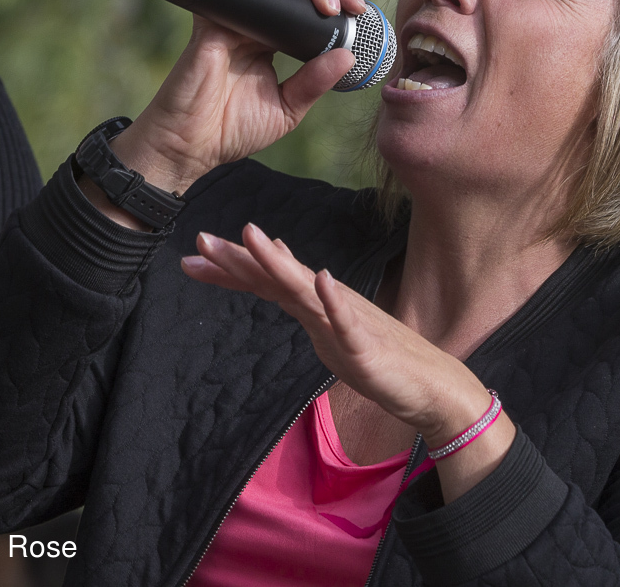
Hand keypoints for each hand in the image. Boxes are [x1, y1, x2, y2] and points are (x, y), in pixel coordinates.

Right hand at [112, 0, 367, 194]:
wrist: (191, 146)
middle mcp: (254, 23)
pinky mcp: (209, 19)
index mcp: (274, 40)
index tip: (358, 9)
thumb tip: (348, 56)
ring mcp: (231, 17)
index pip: (308, 5)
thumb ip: (315, 81)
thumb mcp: (288, 107)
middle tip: (338, 3)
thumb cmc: (234, 129)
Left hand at [182, 225, 516, 501]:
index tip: (192, 256)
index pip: (265, 280)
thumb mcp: (325, 326)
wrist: (428, 382)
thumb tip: (272, 262)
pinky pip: (348, 322)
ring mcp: (347, 321)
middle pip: (277, 277)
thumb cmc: (376, 356)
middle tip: (200, 240)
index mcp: (314, 302)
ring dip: (279, 264)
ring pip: (306, 290)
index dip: (230, 268)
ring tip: (254, 237)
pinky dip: (333, 301)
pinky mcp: (367, 346)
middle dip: (239, 259)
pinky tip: (321, 279)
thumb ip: (298, 298)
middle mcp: (327, 302)